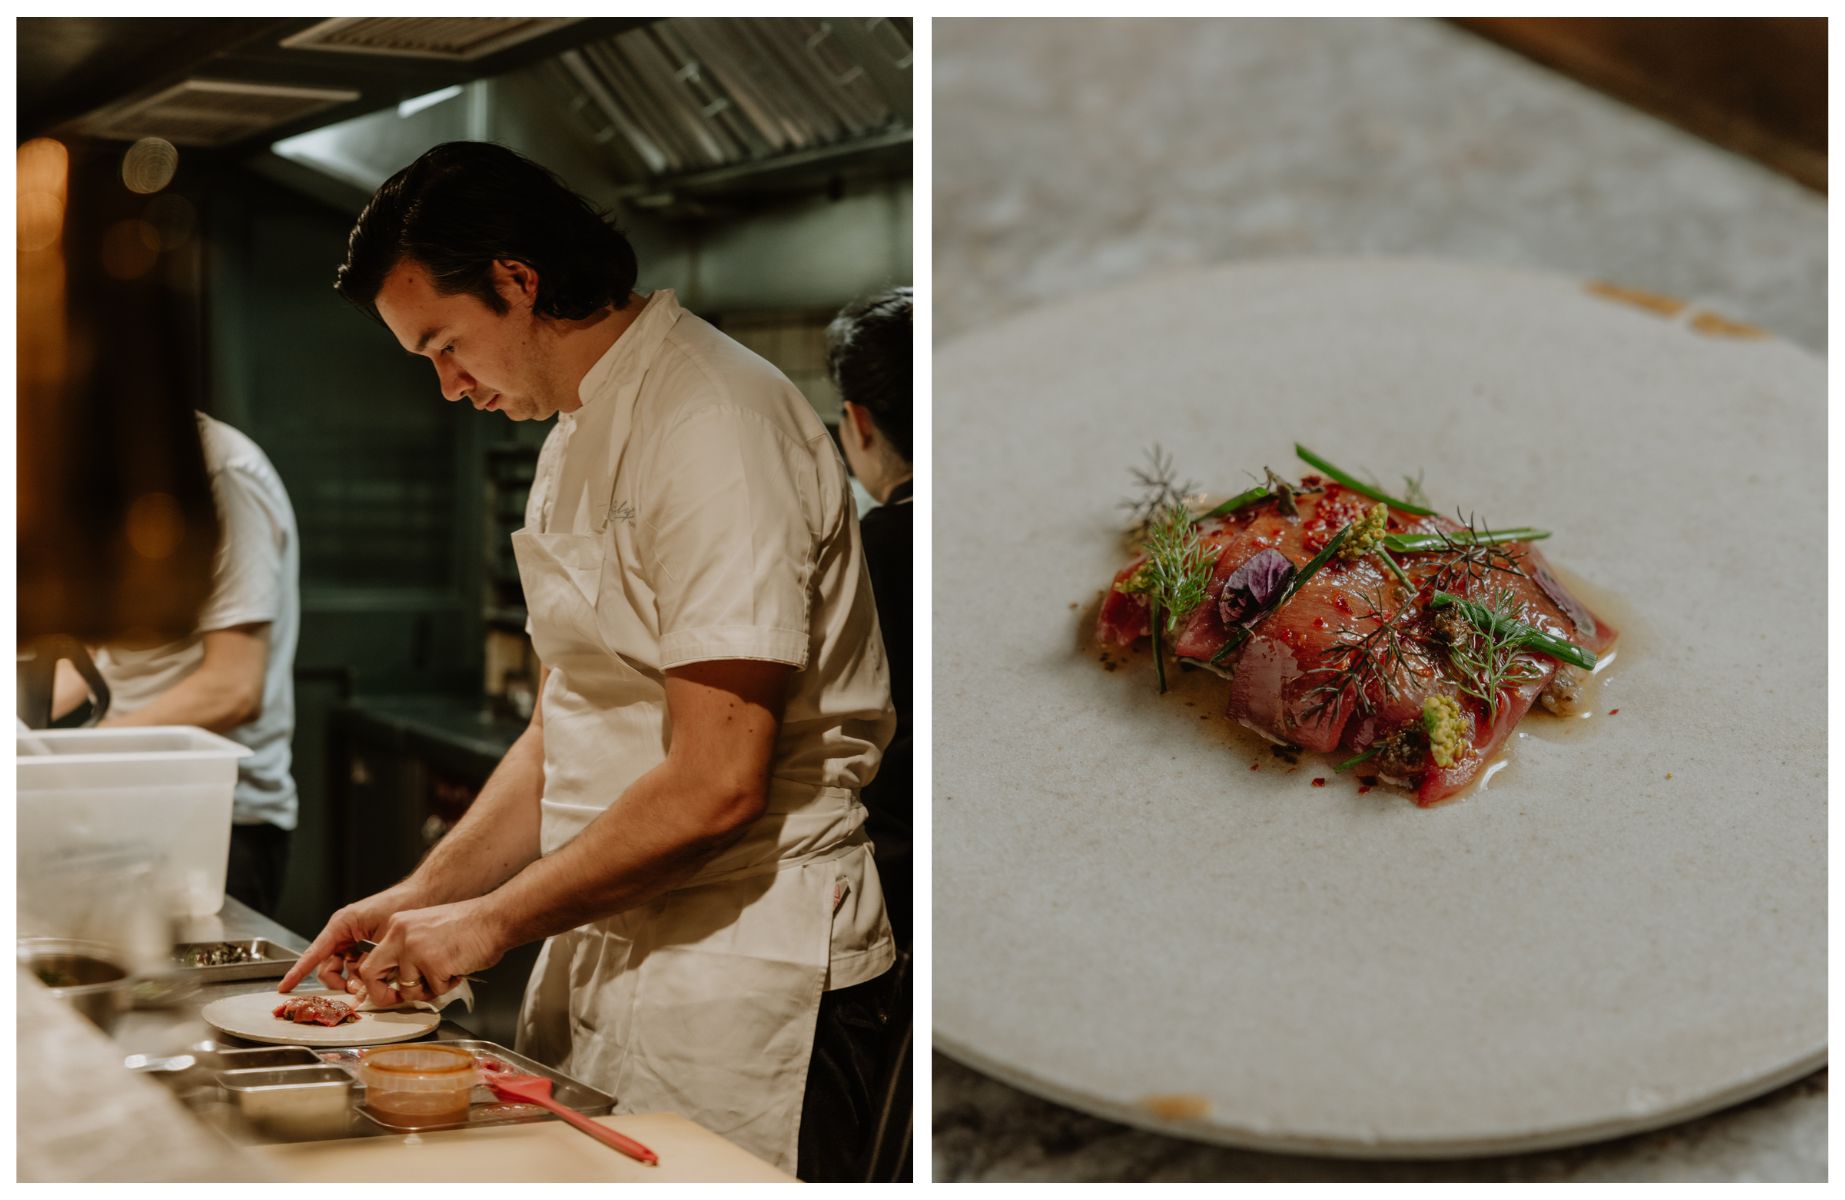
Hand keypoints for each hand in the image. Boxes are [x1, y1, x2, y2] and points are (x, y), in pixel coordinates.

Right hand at [277, 881, 424, 995]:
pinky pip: (358, 966)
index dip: (297, 971)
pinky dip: (365, 974)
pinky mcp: (365, 946)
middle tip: (356, 991)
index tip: (284, 986)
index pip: (314, 953)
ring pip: (344, 970)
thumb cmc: (400, 904)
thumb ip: (366, 960)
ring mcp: (354, 940)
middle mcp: (344, 933)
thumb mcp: (380, 935)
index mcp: (341, 925)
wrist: (423, 895)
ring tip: (372, 983)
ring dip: (354, 981)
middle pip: (329, 968)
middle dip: (339, 983)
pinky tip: (382, 975)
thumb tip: (358, 984)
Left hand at [353, 898, 507, 1007]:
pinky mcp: (433, 964)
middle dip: (382, 994)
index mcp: (397, 925)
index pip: (371, 958)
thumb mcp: (426, 930)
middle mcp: (400, 935)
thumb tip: (399, 979)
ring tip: (446, 971)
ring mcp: (415, 950)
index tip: (388, 990)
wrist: (494, 919)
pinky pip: (435, 990)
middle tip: (397, 1000)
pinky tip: (458, 968)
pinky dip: (449, 985)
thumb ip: (408, 949)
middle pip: (371, 973)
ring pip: (408, 989)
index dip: (378, 981)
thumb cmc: (469, 926)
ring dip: (428, 989)